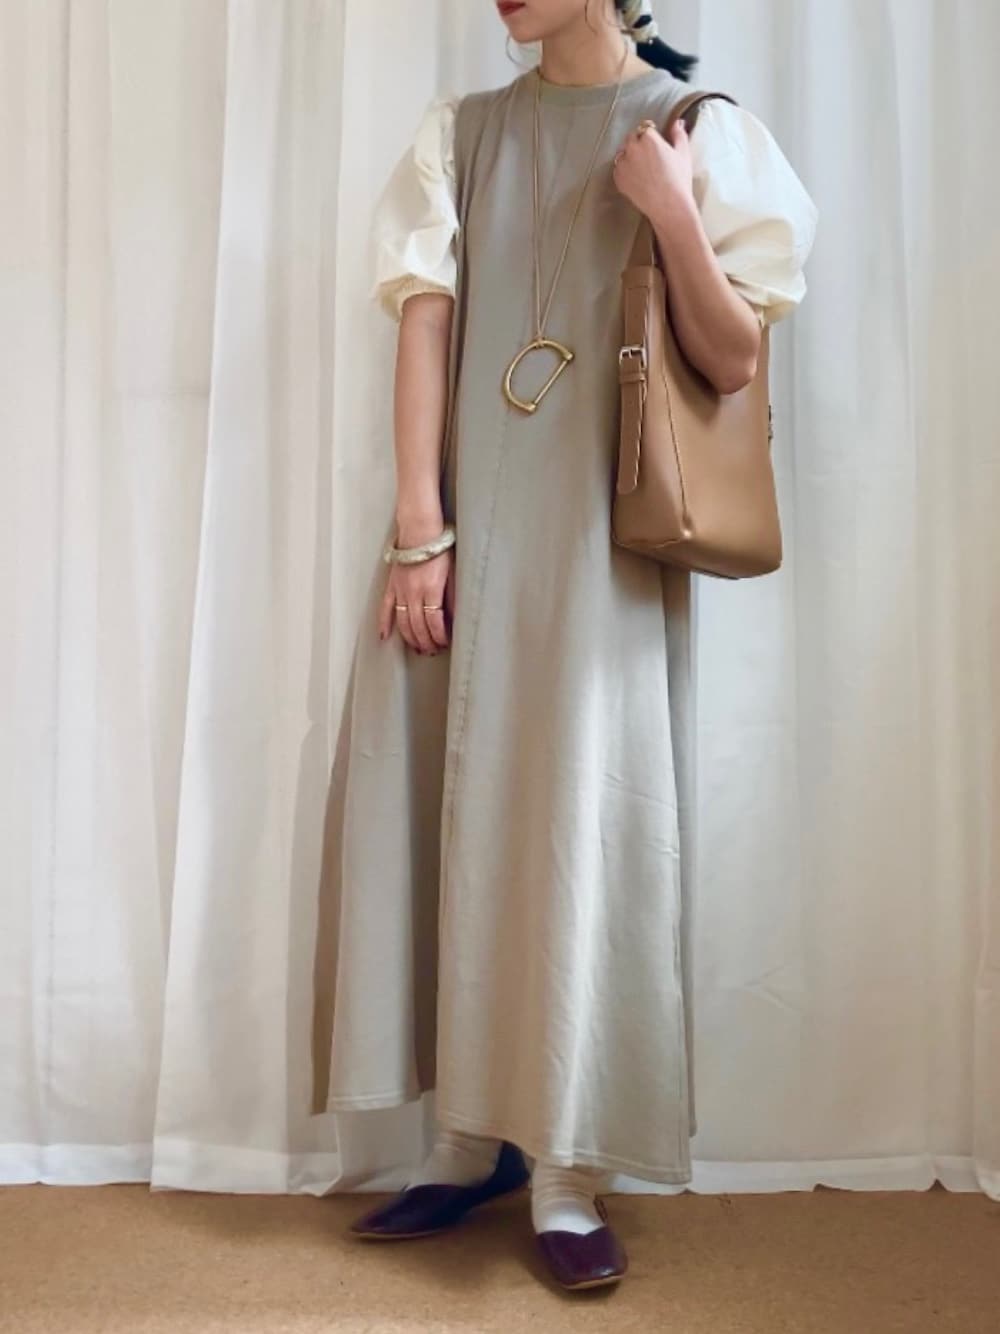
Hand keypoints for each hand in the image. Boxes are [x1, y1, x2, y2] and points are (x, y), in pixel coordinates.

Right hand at [378, 524, 453, 653]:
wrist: (419, 530)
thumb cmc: (439, 548)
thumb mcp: (453, 573)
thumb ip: (452, 597)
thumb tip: (456, 617)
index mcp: (432, 590)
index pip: (434, 621)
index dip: (439, 636)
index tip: (444, 643)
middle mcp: (414, 593)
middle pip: (418, 626)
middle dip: (426, 642)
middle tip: (432, 651)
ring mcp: (400, 590)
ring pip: (403, 622)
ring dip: (410, 639)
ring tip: (417, 649)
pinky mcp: (391, 586)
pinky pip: (385, 608)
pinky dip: (384, 623)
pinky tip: (384, 636)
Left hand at [612, 117, 694, 223]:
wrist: (669, 206)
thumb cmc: (678, 180)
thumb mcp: (683, 153)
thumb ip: (678, 134)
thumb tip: (677, 122)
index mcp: (649, 138)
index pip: (645, 129)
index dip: (651, 137)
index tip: (656, 146)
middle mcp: (632, 148)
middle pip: (631, 138)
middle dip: (638, 144)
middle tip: (649, 159)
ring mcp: (623, 164)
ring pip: (623, 153)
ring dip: (629, 157)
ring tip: (642, 170)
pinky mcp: (618, 179)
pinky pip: (618, 169)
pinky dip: (624, 172)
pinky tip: (637, 179)